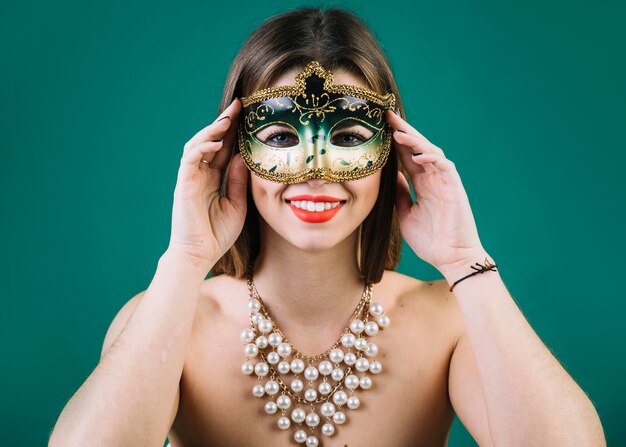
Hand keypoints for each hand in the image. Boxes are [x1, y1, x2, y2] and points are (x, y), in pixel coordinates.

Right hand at [167, 98, 246, 268]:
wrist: (200, 255)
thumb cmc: (218, 233)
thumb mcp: (237, 204)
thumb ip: (239, 180)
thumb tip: (245, 157)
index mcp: (213, 178)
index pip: (224, 149)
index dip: (234, 132)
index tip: (249, 115)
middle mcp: (200, 174)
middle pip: (211, 141)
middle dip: (224, 122)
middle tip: (240, 104)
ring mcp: (190, 178)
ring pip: (198, 144)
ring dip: (212, 129)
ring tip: (228, 116)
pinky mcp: (183, 184)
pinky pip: (190, 160)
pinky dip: (202, 148)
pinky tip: (216, 142)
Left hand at [388, 109, 486, 273]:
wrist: (450, 258)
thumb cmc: (430, 240)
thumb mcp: (405, 213)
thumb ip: (399, 193)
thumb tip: (388, 176)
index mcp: (421, 183)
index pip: (406, 155)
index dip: (393, 140)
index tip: (378, 126)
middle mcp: (433, 177)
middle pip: (416, 147)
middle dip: (402, 130)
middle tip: (386, 115)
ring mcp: (444, 181)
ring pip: (430, 152)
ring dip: (414, 141)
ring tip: (397, 131)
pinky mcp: (454, 187)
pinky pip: (444, 166)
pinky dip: (431, 158)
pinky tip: (417, 154)